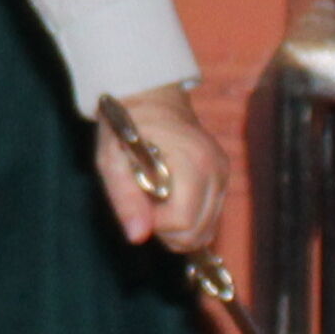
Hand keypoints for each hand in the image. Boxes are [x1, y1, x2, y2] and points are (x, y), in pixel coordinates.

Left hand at [93, 83, 227, 256]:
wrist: (150, 96)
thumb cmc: (126, 125)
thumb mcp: (112, 159)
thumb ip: (125, 198)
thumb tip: (138, 237)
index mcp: (192, 162)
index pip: (182, 222)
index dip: (155, 222)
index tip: (138, 199)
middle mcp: (216, 171)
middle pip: (199, 232)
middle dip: (167, 229)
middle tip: (145, 200)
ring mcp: (223, 175)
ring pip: (206, 231)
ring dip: (177, 226)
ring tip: (156, 197)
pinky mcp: (223, 179)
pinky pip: (209, 219)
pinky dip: (188, 219)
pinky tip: (170, 197)